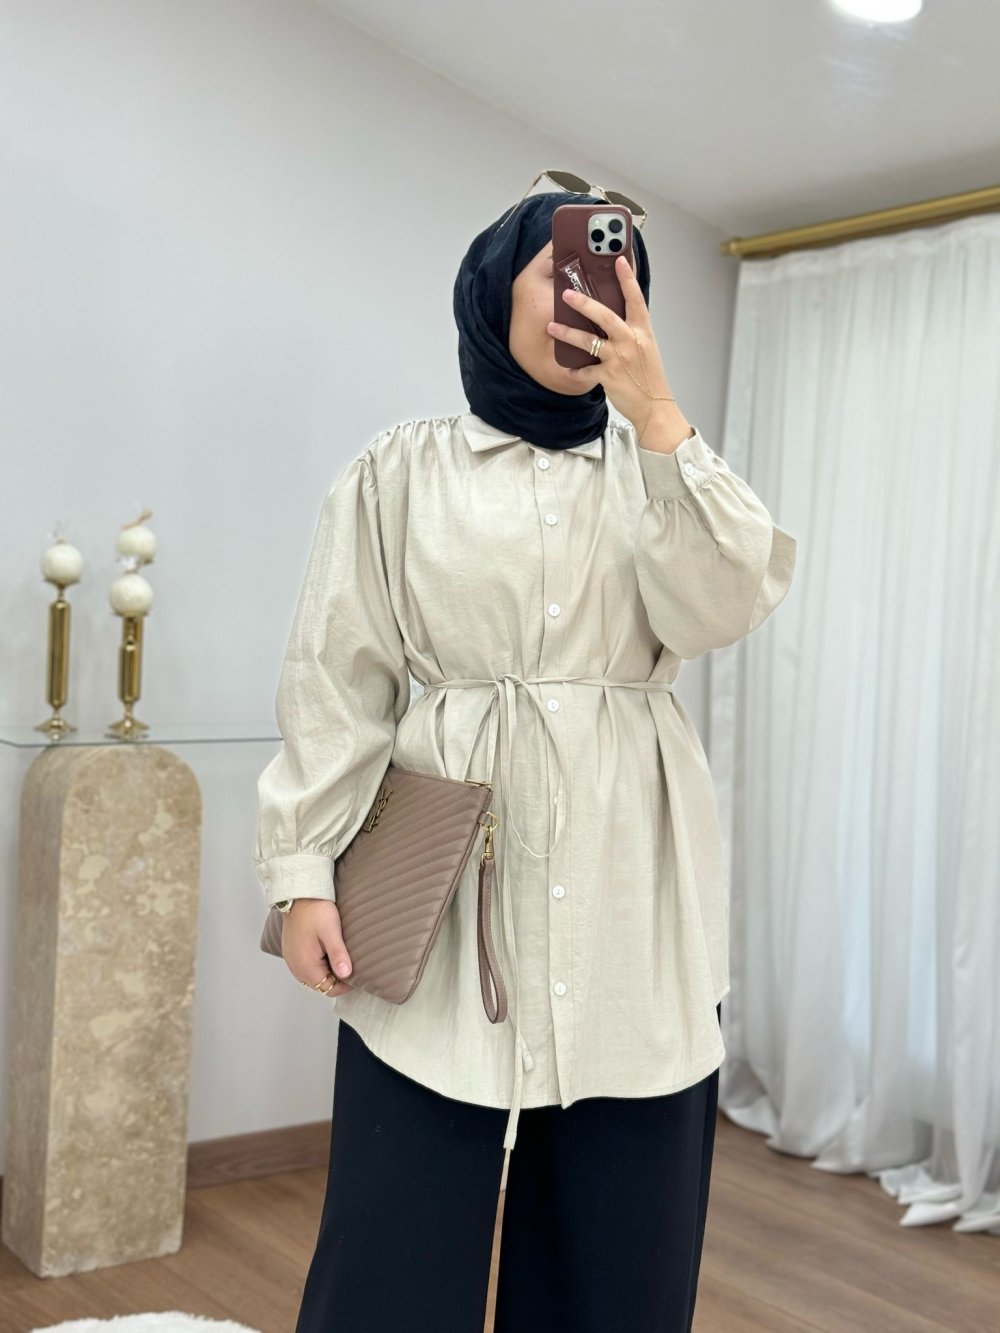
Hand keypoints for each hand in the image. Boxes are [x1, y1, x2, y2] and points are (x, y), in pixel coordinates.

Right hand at [281, 898, 353, 995]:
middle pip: (320, 985)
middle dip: (336, 979)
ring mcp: (292, 961)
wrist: (298, 895)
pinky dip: (317, 965)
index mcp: (306, 966)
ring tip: (339, 958)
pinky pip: (306, 967)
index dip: (344, 985)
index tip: (357, 974)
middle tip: (350, 964)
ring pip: (313, 977)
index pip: (328, 988)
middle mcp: (296, 967)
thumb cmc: (315, 911)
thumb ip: (338, 954)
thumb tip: (346, 974)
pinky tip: (326, 953)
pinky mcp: (291, 953)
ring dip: (327, 972)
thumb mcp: (331, 931)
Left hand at [547, 255, 677, 438]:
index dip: (627, 278)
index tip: (619, 259)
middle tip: (566, 293)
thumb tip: (611, 313)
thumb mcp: (645, 346)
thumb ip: (631, 329)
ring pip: (589, 341)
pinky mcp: (608, 377)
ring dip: (568, 333)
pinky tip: (565, 368)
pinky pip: (585, 371)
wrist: (655, 405)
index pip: (635, 298)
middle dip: (584, 303)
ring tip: (552, 326)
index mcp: (642, 330)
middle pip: (605, 316)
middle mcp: (631, 341)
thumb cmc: (648, 375)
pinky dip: (574, 371)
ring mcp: (619, 358)